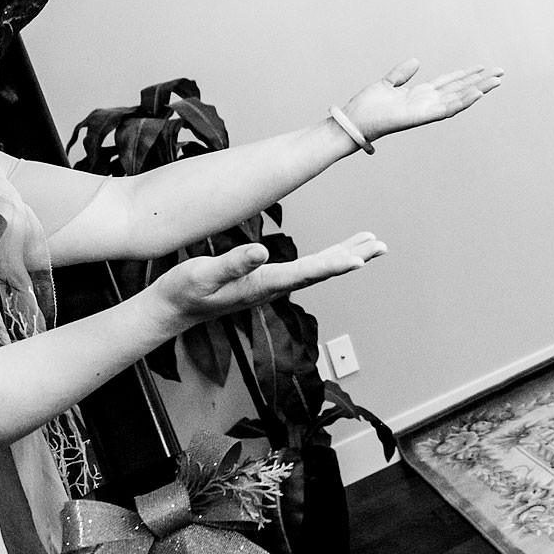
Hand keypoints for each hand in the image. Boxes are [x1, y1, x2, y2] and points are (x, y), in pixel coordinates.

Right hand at [145, 237, 385, 330]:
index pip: (304, 274)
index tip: (359, 259)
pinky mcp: (265, 281)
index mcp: (261, 285)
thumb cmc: (182, 292)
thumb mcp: (201, 275)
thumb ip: (231, 264)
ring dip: (346, 256)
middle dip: (353, 257)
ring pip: (317, 270)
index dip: (332, 265)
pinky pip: (305, 269)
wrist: (171, 310)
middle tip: (382, 245)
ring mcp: (270, 286)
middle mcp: (272, 288)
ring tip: (371, 243)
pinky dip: (327, 258)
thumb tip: (262, 251)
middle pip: (321, 272)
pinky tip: (337, 253)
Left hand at [342, 58, 503, 141]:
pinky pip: (447, 109)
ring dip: (479, 90)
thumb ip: (401, 74)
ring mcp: (426, 111)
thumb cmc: (367, 107)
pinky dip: (463, 101)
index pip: (449, 82)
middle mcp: (427, 103)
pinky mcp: (422, 117)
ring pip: (459, 99)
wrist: (353, 122)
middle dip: (481, 81)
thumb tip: (416, 60)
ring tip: (497, 81)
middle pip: (460, 89)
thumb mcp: (386, 84)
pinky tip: (477, 93)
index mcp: (420, 95)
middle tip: (501, 72)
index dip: (466, 74)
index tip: (483, 66)